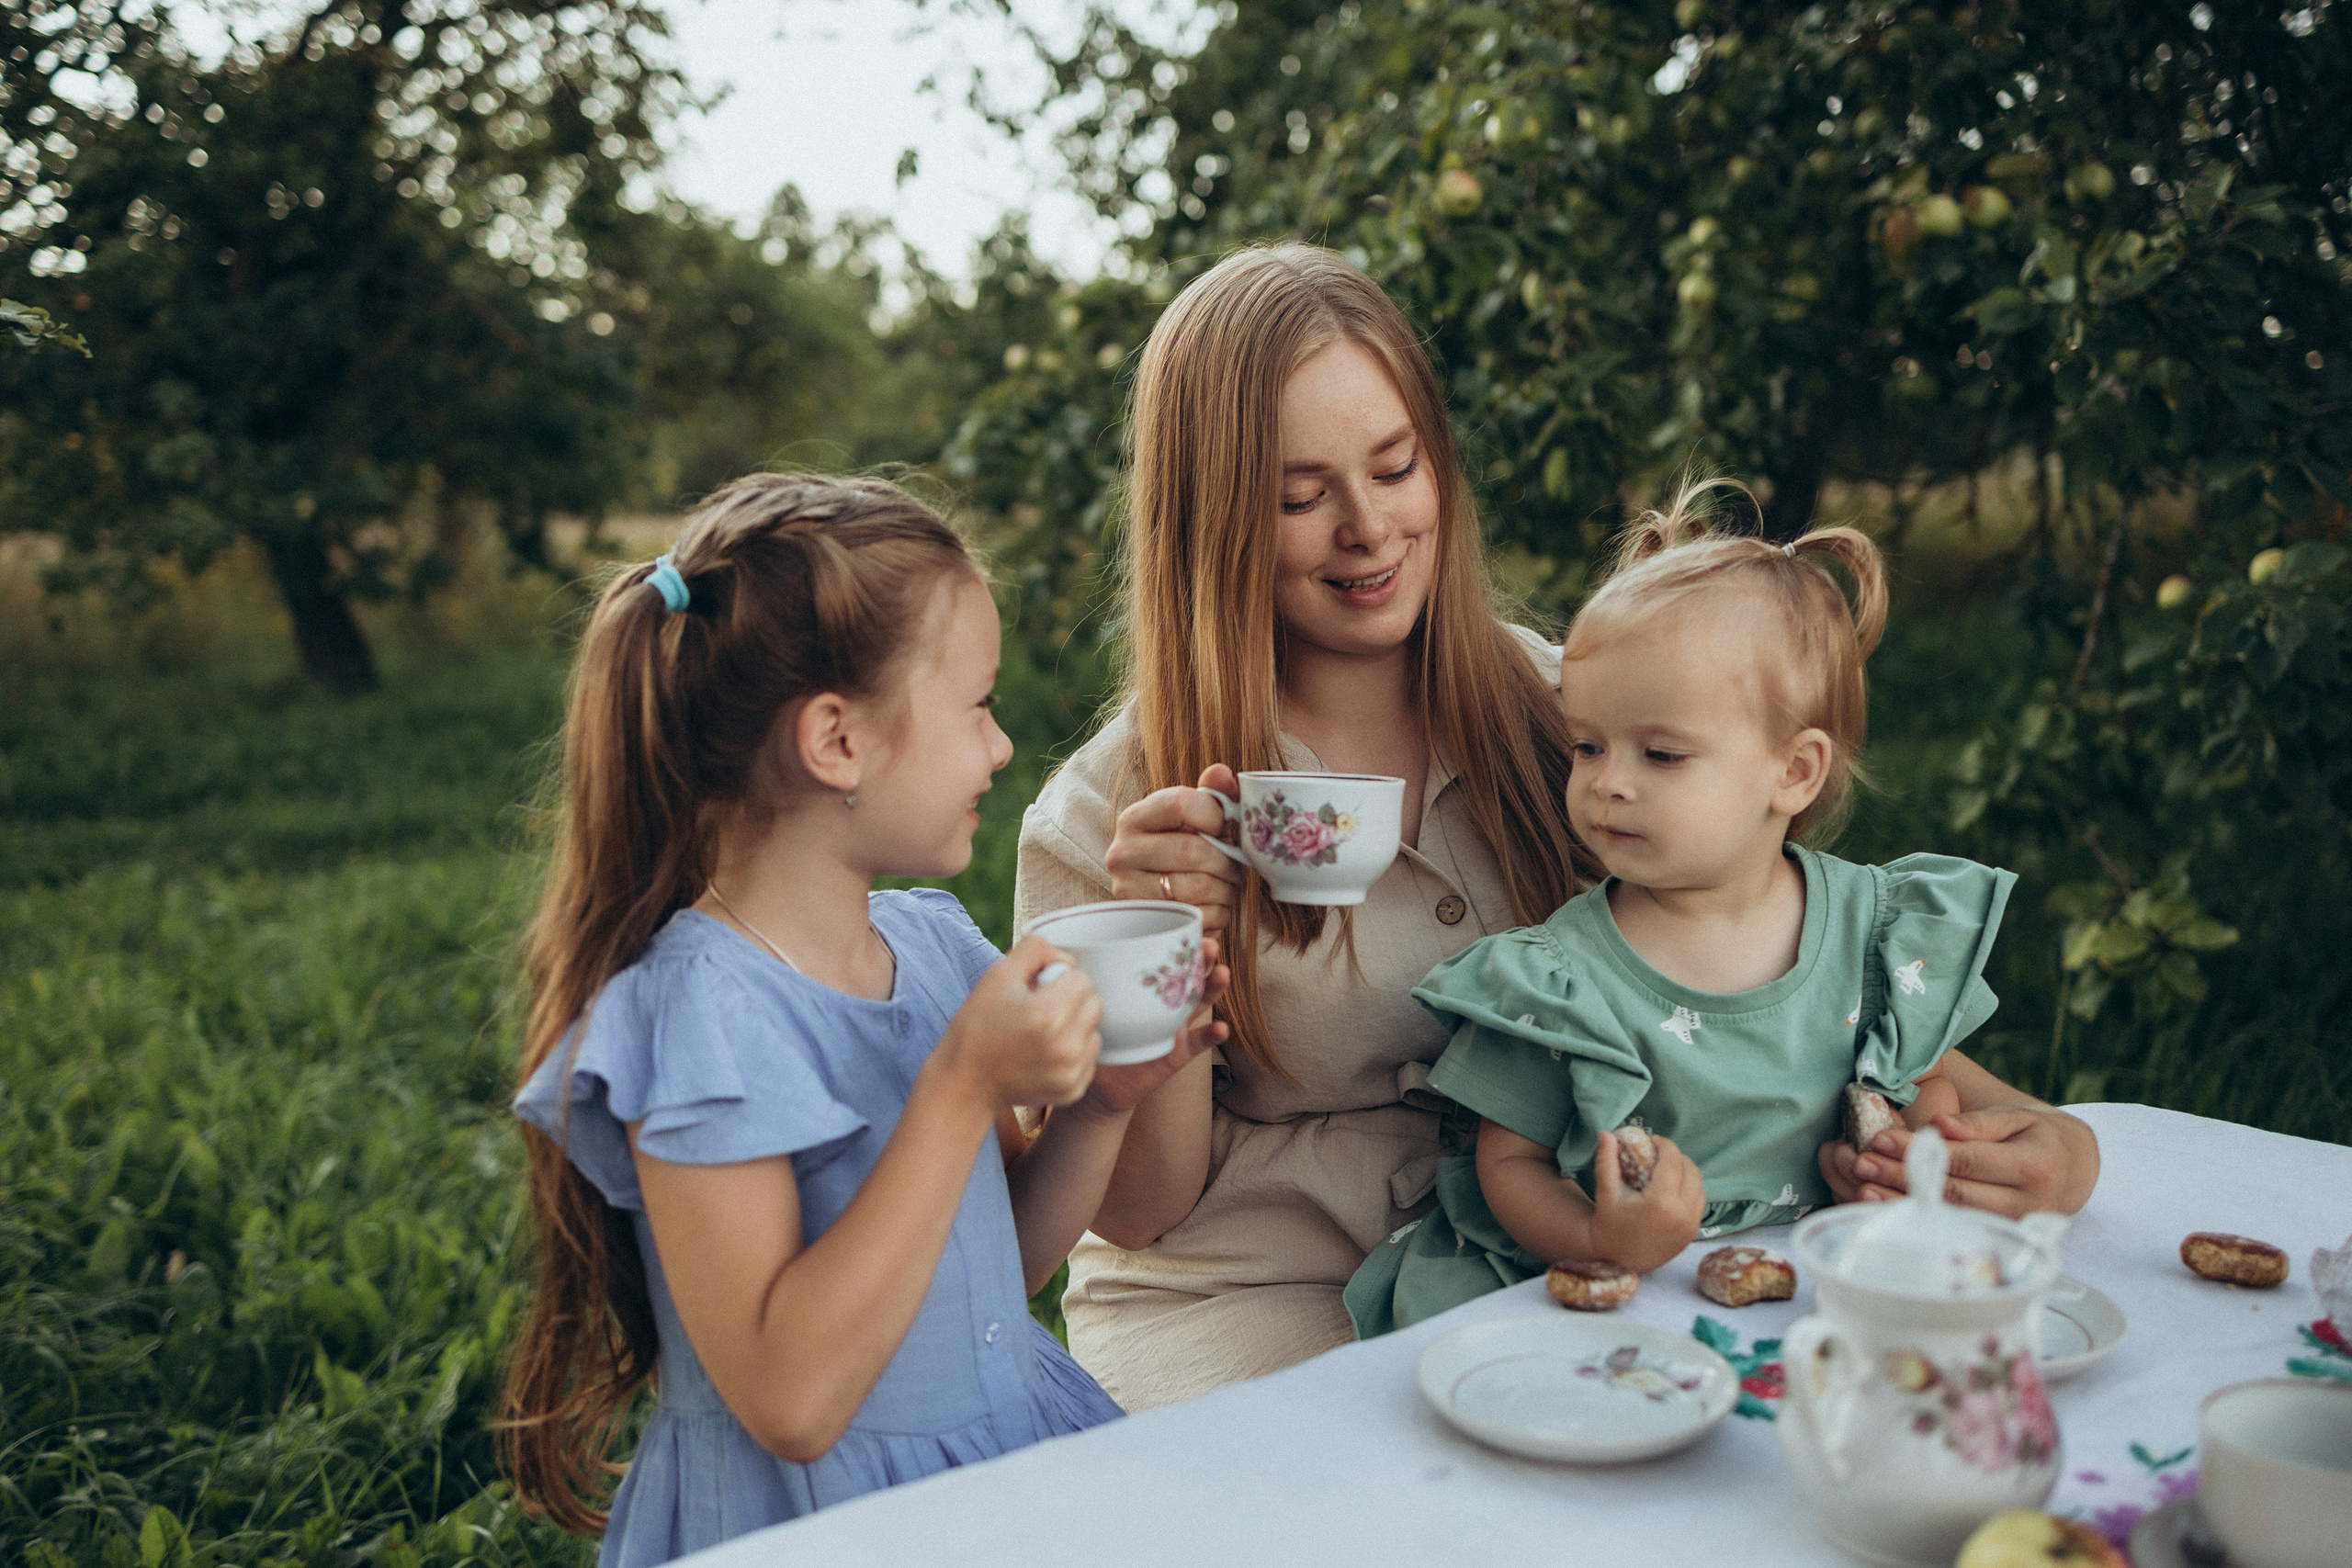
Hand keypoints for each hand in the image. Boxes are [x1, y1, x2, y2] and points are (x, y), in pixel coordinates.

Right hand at [935, 934, 1105, 1109]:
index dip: (1059, 979)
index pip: (1082, 979)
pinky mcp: (1073, 1090)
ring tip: (1041, 1035)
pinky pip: (1089, 1059)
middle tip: (1038, 1011)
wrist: (963, 1082)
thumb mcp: (997, 975)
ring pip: (1094, 1032)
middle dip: (1071, 1002)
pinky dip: (1073, 1055)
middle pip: (1094, 1004)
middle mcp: (1067, 1046)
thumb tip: (1067, 958)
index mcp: (1050, 1013)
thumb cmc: (977, 1025)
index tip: (1036, 992)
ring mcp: (1071, 1072)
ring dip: (1075, 1029)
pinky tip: (1044, 1056)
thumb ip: (1036, 950)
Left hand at [1081, 940, 1230, 1115]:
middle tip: (1211, 946)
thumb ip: (1082, 982)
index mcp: (1144, 988)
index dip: (1176, 944)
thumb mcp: (1088, 1006)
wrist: (1098, 1086)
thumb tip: (1058, 952)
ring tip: (1222, 974)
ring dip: (1213, 988)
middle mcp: (1163, 1003)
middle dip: (1202, 959)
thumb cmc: (1093, 1039)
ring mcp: (1175, 1027)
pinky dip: (1212, 1036)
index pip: (1163, 960)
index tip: (1186, 928)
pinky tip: (1222, 1028)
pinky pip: (1199, 1043)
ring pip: (1199, 1002)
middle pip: (1188, 975)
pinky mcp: (1178, 1052)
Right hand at [1104, 764, 1245, 932]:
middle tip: (1235, 865)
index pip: (1180, 803)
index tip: (1223, 826)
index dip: (1214, 815)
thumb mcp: (1197, 819)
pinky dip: (1218, 913)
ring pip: (1200, 886)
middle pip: (1194, 851)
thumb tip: (1221, 773)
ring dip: (1226, 888)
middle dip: (1228, 861)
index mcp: (1134, 818)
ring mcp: (1129, 891)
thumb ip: (1213, 793)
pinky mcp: (1147, 922)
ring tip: (1225, 885)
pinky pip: (1200, 917)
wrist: (1162, 900)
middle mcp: (1121, 853)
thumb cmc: (1185, 851)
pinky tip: (1213, 905)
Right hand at [1587, 1130, 1705, 1273]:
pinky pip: (1699, 1200)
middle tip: (1659, 1153)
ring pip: (1699, 1184)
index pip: (1673, 1161)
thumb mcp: (1606, 1192)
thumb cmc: (1609, 1225)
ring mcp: (1690, 1224)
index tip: (1653, 1140)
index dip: (1665, 1145)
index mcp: (1661, 1202)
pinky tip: (1672, 1186)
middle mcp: (1682, 1213)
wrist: (1619, 1261)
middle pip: (1690, 1169)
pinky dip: (1690, 1187)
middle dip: (1676, 1156)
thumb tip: (1606, 1133)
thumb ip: (1607, 1161)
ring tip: (1666, 1168)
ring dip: (1685, 1171)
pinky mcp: (1693, 1232)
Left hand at [1819, 1108, 2093, 1216]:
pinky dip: (1920, 1221)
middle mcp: (2027, 1204)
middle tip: (1861, 1163)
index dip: (1921, 1151)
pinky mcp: (2001, 1241)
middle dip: (1904, 1176)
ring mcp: (2014, 1228)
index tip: (1881, 1138)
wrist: (2072, 1171)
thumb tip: (1939, 1125)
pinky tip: (1887, 1210)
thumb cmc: (2035, 1136)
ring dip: (1905, 1203)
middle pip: (1954, 1191)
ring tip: (1863, 1188)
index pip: (1967, 1159)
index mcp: (2033, 1166)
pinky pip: (1954, 1230)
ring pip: (1951, 1217)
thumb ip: (1978, 1123)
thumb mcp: (2016, 1117)